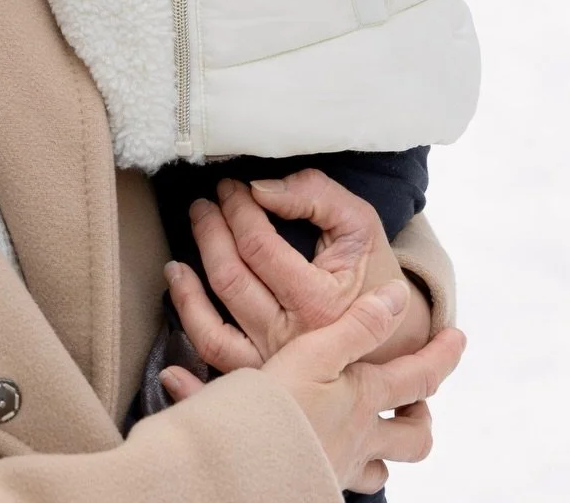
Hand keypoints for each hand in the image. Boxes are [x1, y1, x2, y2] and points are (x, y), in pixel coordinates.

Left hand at [164, 170, 428, 372]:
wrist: (391, 337)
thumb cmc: (371, 274)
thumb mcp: (359, 225)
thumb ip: (314, 195)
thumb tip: (260, 188)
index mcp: (322, 303)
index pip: (259, 248)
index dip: (237, 209)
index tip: (230, 186)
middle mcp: (294, 343)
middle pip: (231, 280)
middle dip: (210, 232)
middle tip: (203, 205)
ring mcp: (274, 368)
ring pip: (211, 329)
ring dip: (186, 288)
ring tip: (178, 257)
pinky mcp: (261, 382)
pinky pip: (212, 366)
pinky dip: (187, 337)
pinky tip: (178, 299)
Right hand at [164, 278, 464, 495]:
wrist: (247, 464)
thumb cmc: (279, 404)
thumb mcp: (317, 351)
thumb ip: (360, 325)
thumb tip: (401, 295)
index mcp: (364, 398)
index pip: (420, 377)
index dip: (443, 356)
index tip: (459, 337)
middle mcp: (361, 437)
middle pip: (413, 437)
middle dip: (421, 418)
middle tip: (417, 401)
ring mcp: (340, 465)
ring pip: (382, 467)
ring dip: (388, 450)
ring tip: (379, 431)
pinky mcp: (316, 483)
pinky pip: (348, 482)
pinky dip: (351, 469)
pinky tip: (333, 454)